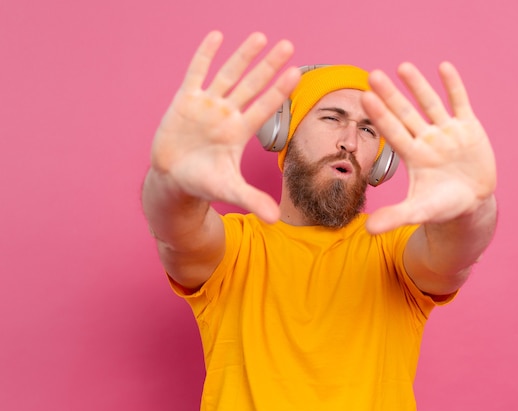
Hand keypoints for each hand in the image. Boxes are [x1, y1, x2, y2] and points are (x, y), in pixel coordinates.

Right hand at [150, 31, 300, 222]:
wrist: (173, 179)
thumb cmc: (203, 183)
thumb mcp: (228, 190)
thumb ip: (252, 199)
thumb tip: (277, 220)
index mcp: (239, 132)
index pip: (264, 107)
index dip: (279, 90)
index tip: (297, 73)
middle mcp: (227, 114)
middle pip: (252, 84)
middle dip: (269, 65)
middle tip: (288, 45)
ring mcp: (207, 105)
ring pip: (228, 74)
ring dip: (243, 56)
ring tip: (261, 37)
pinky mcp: (185, 100)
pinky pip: (196, 72)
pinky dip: (205, 55)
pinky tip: (217, 36)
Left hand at [361, 62, 496, 233]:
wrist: (471, 203)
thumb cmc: (441, 206)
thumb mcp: (419, 211)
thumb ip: (395, 216)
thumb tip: (367, 230)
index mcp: (413, 156)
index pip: (393, 132)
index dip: (380, 115)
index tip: (364, 97)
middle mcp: (426, 139)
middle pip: (405, 113)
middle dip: (391, 96)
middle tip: (372, 75)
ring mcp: (446, 132)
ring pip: (430, 104)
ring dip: (418, 86)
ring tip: (402, 67)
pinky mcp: (468, 128)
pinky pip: (460, 102)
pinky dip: (453, 86)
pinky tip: (443, 66)